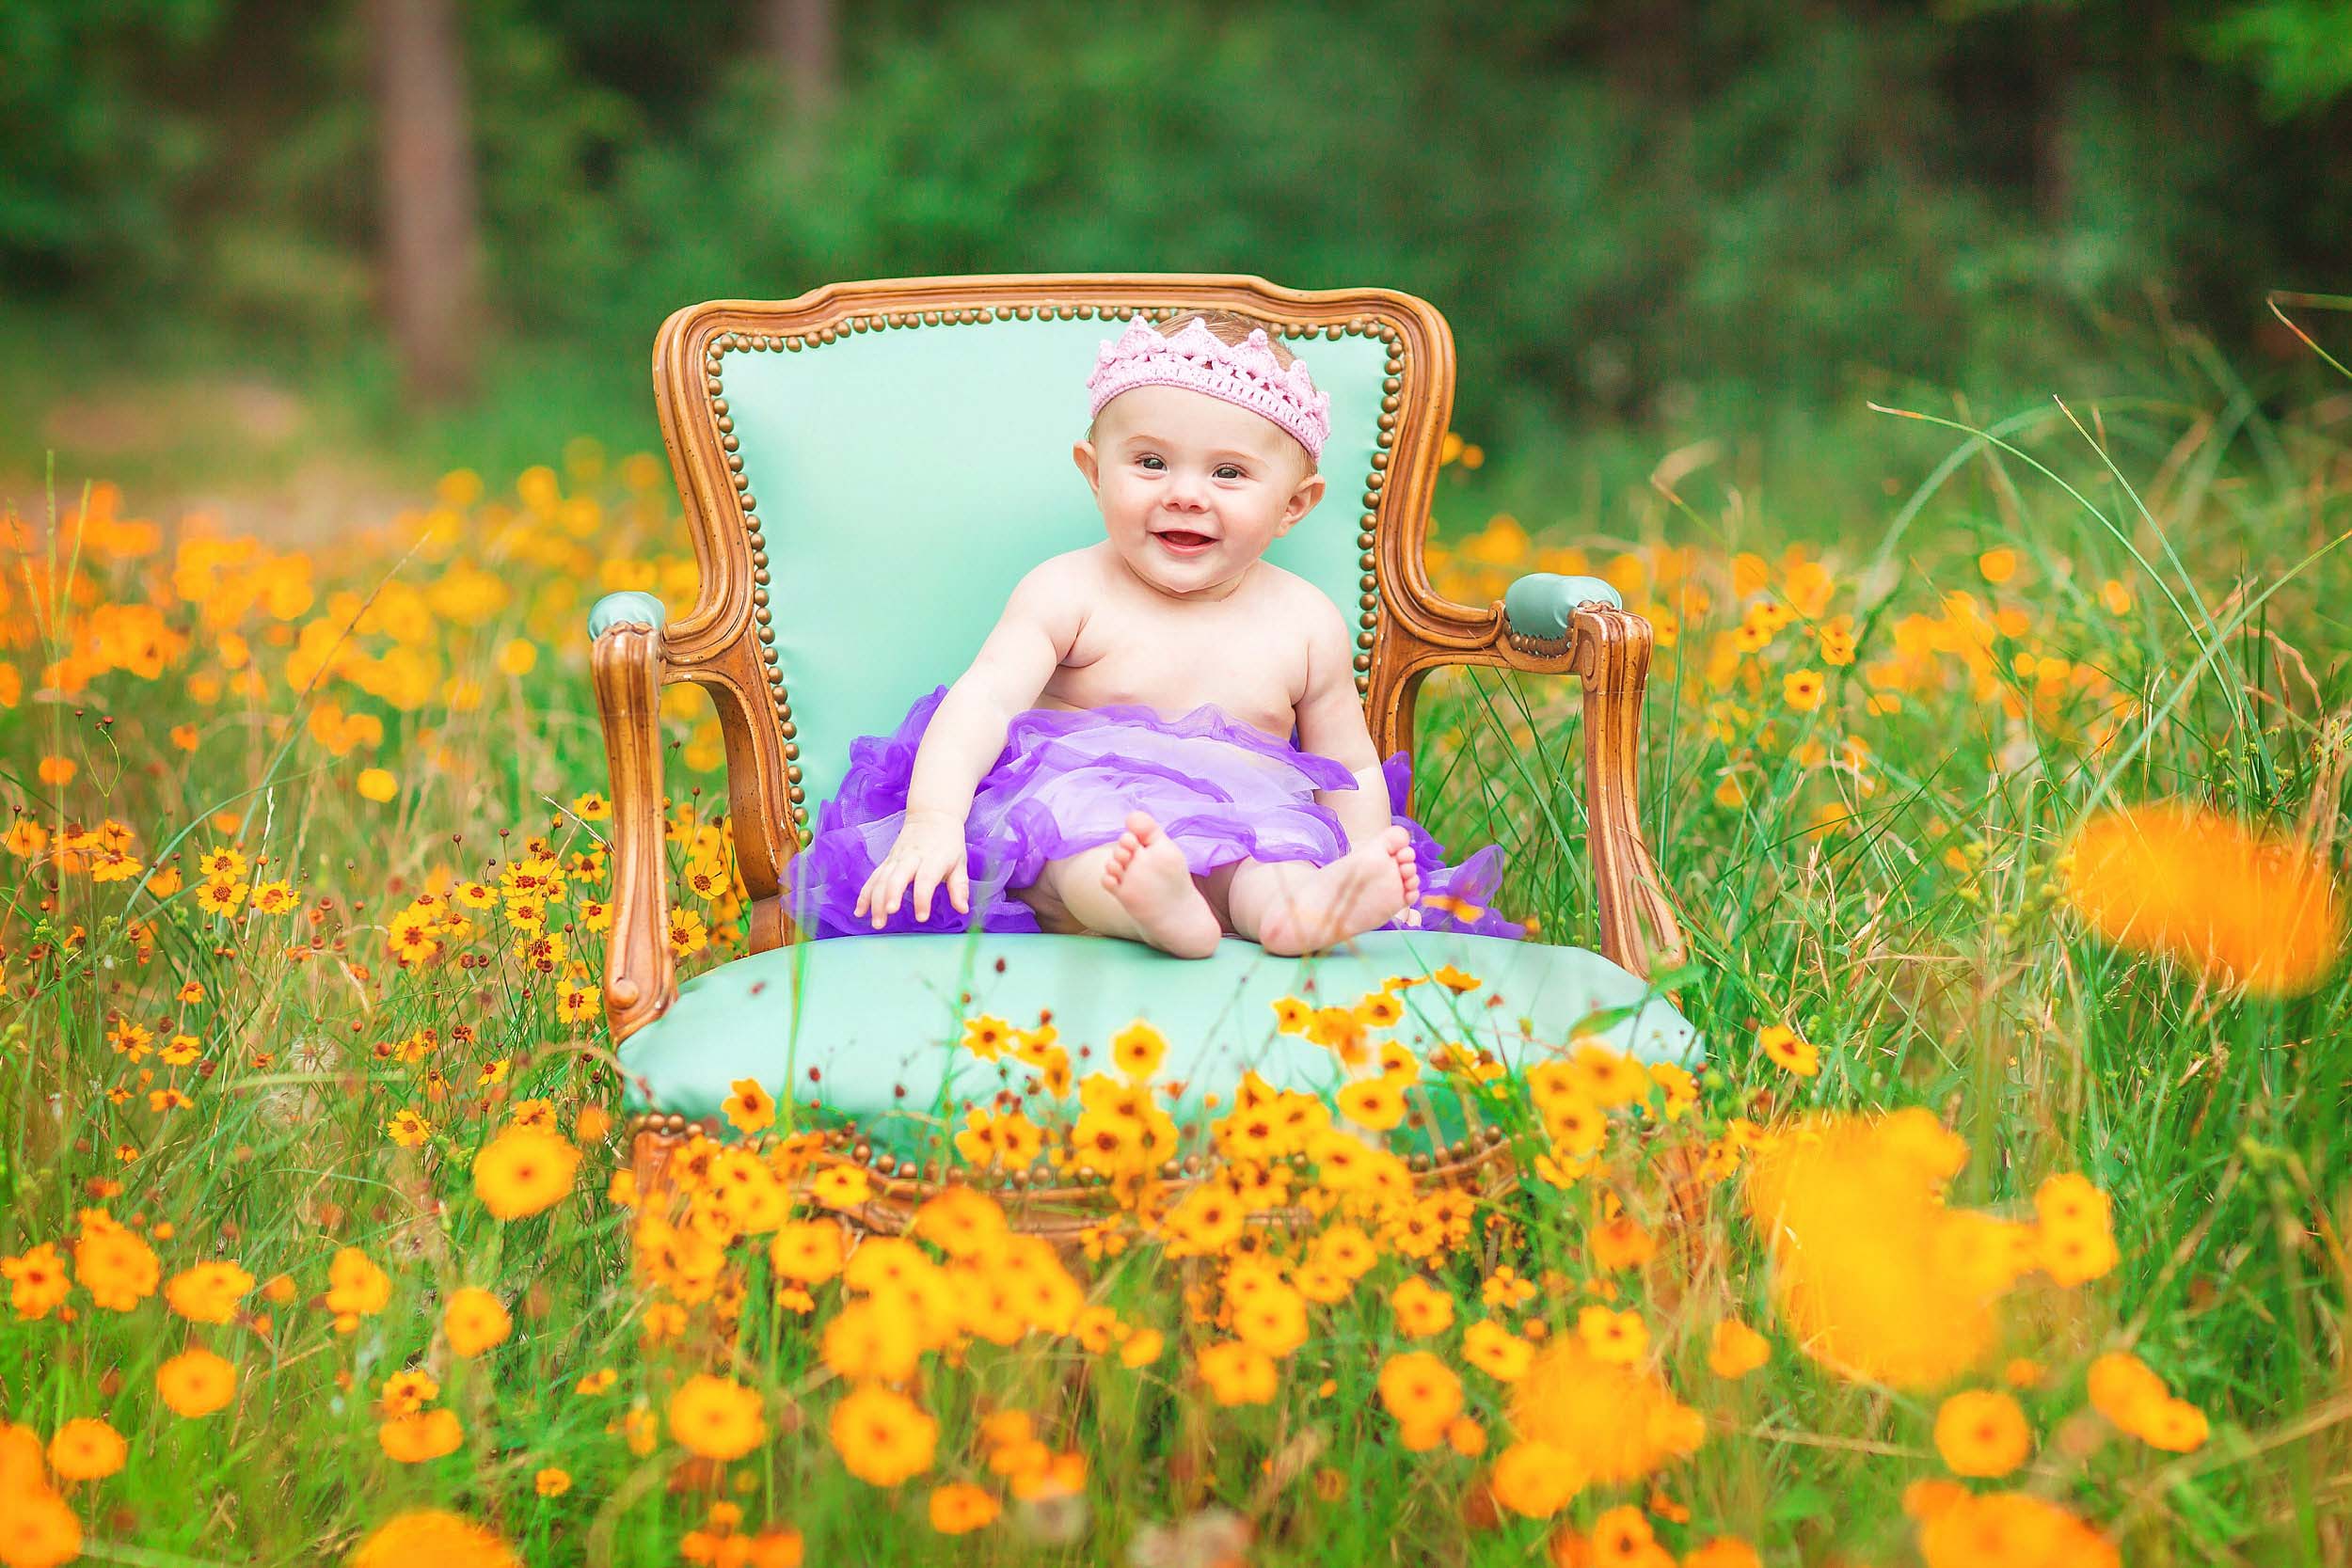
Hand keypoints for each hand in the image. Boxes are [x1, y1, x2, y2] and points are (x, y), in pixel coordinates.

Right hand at [853, 809, 970, 928]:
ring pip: (881, 879)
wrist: (932, 816)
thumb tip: (962, 909)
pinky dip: (864, 895)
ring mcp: (896, 859)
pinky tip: (860, 911)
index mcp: (933, 859)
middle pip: (897, 877)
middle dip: (891, 896)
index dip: (922, 898)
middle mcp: (911, 858)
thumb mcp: (960, 862)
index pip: (925, 879)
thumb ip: (959, 887)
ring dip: (875, 900)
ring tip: (877, 923)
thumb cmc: (948, 843)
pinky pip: (873, 878)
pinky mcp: (886, 862)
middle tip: (889, 914)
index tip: (921, 917)